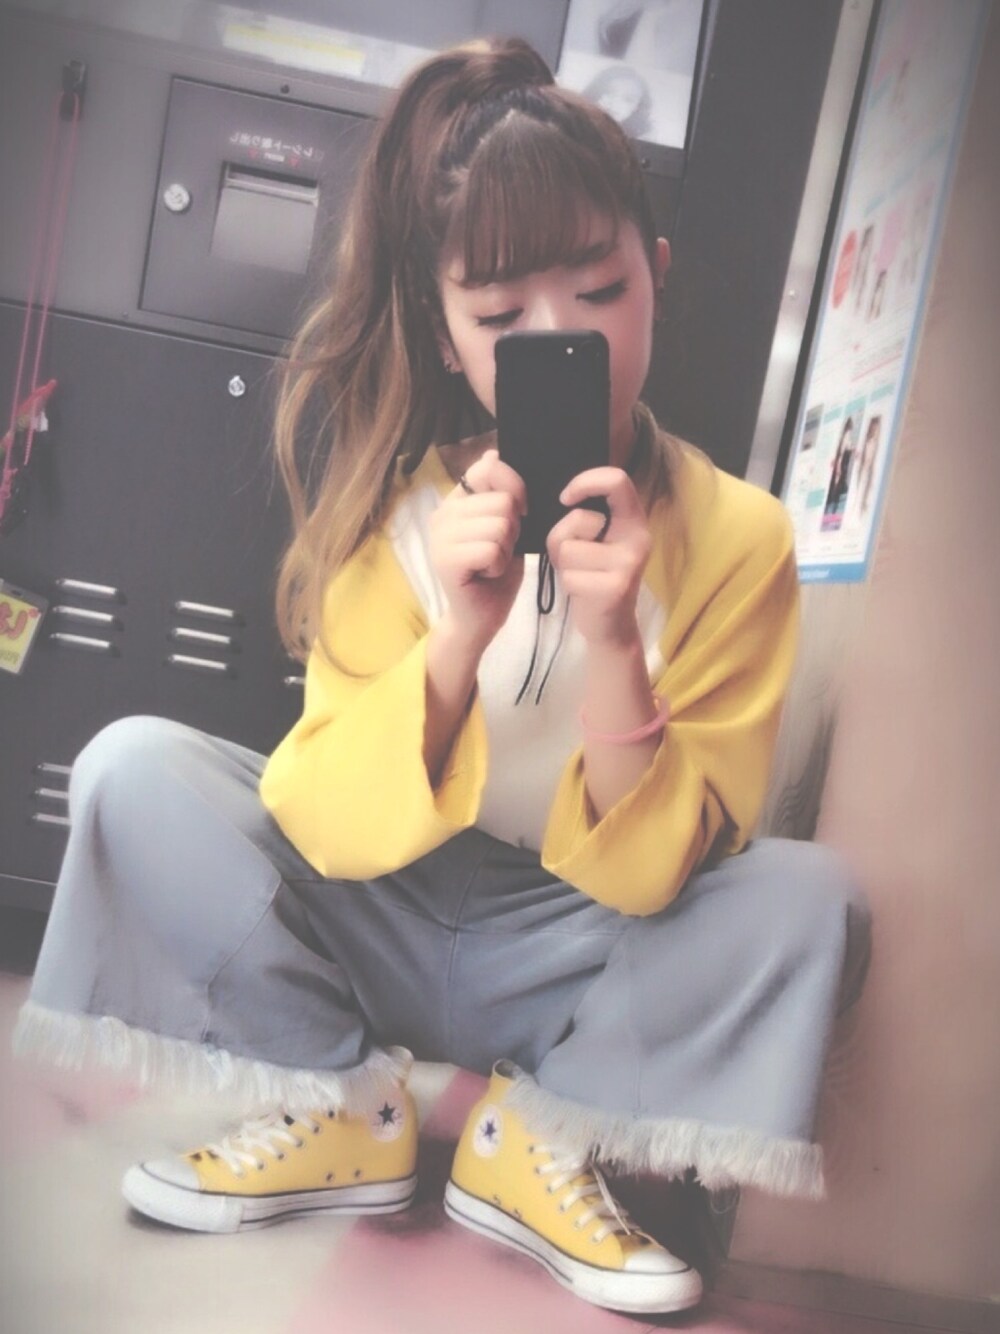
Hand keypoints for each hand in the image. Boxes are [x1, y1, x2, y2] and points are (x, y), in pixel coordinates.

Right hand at [428, 448, 526, 651]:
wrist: (481, 618)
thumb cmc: (496, 573)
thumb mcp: (506, 526)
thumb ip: (501, 492)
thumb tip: (493, 452)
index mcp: (456, 500)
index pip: (489, 468)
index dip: (515, 488)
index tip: (517, 514)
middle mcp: (442, 513)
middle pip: (502, 501)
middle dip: (513, 530)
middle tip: (499, 550)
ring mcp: (440, 537)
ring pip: (499, 525)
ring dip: (506, 550)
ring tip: (492, 564)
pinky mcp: (445, 560)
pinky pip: (490, 549)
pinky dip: (498, 565)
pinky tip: (486, 574)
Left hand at [547, 467, 651, 646]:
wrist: (611, 626)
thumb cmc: (593, 575)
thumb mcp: (595, 540)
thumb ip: (584, 517)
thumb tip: (564, 500)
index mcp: (633, 520)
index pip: (616, 480)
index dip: (584, 482)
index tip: (565, 499)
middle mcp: (637, 538)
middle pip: (579, 519)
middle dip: (561, 538)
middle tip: (575, 558)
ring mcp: (628, 564)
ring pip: (568, 549)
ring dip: (563, 565)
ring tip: (581, 575)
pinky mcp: (615, 588)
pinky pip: (569, 576)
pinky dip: (567, 585)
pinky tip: (584, 592)